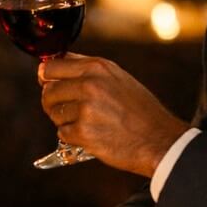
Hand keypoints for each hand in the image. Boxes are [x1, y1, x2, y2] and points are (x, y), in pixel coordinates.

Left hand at [39, 53, 188, 176]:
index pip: (52, 66)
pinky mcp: (84, 132)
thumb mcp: (117, 78)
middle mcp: (90, 84)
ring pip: (54, 113)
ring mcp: (86, 108)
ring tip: (87, 123)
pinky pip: (62, 133)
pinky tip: (91, 134)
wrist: (160, 140)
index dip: (46, 76)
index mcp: (97, 67)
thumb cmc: (140, 111)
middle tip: (66, 110)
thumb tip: (50, 67)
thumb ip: (86, 70)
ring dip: (64, 121)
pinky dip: (73, 137)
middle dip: (53, 102)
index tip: (47, 83)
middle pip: (49, 91)